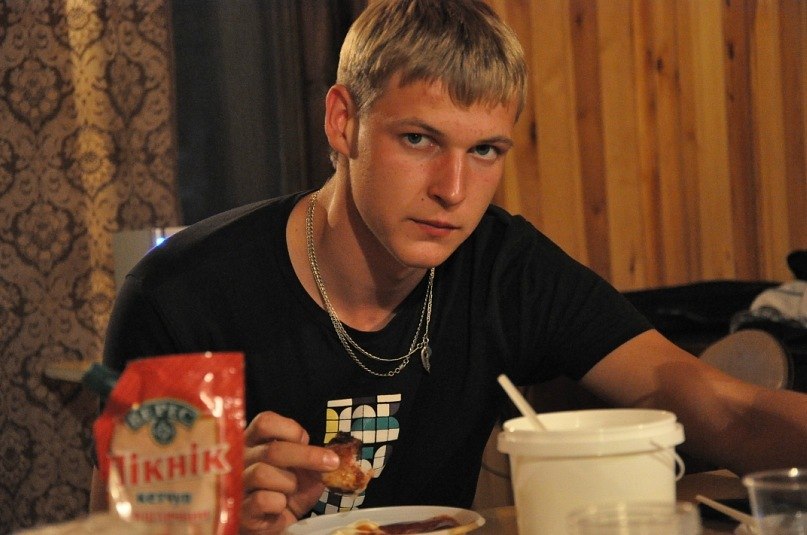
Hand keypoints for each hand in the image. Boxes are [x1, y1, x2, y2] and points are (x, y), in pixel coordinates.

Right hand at [241, 411, 339, 533]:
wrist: (274, 526)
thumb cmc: (286, 493)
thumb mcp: (305, 473)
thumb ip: (315, 460)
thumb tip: (332, 455)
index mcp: (254, 442)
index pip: (265, 421)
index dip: (290, 429)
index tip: (305, 440)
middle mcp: (241, 459)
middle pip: (272, 449)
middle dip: (307, 456)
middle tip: (331, 462)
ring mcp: (237, 483)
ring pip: (263, 473)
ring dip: (288, 483)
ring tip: (290, 492)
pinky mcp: (239, 509)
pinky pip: (262, 499)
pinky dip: (279, 503)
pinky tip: (279, 508)